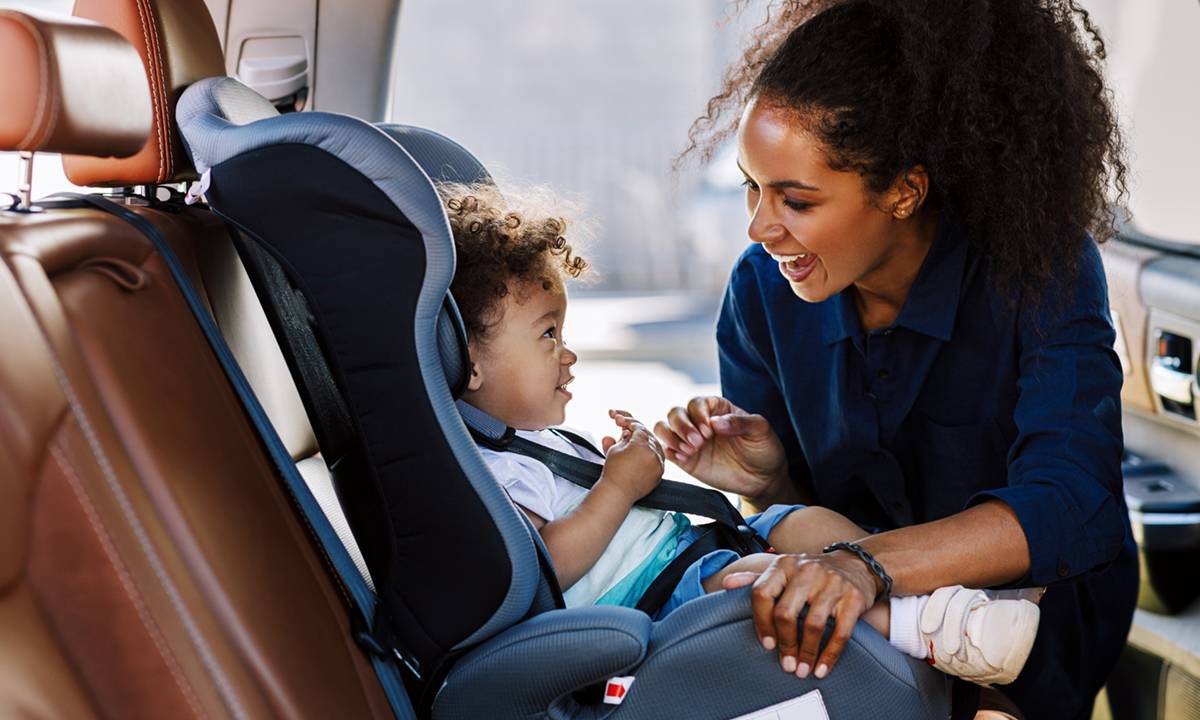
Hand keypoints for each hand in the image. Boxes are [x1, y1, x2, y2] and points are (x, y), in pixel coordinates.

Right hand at [600, 409, 664, 501]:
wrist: (617, 493)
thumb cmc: (613, 472)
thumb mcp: (615, 449)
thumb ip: (623, 437)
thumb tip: (627, 432)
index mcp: (642, 445)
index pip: (638, 428)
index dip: (628, 423)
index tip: (621, 422)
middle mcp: (654, 454)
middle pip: (648, 435)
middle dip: (636, 432)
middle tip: (626, 431)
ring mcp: (659, 464)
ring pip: (655, 446)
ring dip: (644, 442)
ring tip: (632, 443)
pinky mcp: (660, 473)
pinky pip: (658, 458)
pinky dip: (650, 453)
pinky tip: (640, 453)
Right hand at [653, 396, 786, 501]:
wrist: (763, 479)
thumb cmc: (764, 449)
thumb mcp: (761, 430)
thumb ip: (740, 422)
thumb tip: (716, 422)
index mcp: (717, 409)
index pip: (696, 402)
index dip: (698, 414)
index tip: (709, 430)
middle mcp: (699, 422)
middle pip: (675, 413)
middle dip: (682, 426)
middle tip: (698, 442)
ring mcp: (690, 440)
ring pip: (664, 428)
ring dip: (671, 436)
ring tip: (689, 450)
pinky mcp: (685, 459)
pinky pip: (666, 450)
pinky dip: (669, 451)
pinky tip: (684, 458)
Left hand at [723, 552, 878, 679]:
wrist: (856, 564)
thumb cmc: (811, 573)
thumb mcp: (783, 569)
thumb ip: (755, 578)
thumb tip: (726, 583)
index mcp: (784, 565)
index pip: (762, 594)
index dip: (761, 623)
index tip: (767, 644)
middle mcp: (807, 570)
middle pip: (786, 613)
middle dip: (784, 644)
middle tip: (787, 664)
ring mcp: (832, 583)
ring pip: (813, 625)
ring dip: (806, 653)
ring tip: (802, 670)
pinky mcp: (853, 598)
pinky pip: (840, 633)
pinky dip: (830, 655)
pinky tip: (821, 668)